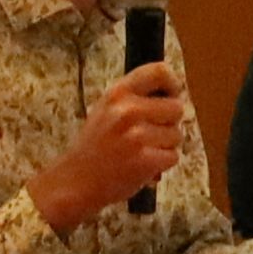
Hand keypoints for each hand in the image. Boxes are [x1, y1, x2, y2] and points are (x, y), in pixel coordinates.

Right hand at [34, 60, 194, 228]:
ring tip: (141, 151)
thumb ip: (134, 98)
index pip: (159, 72)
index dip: (172, 84)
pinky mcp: (145, 160)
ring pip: (177, 135)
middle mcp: (127, 111)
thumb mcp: (106, 109)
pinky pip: (173, 156)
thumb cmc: (94, 146)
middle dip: (169, 123)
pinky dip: (163, 164)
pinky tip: (143, 165)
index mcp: (118, 93)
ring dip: (165, 146)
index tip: (171, 95)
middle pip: (176, 107)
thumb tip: (174, 94)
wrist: (75, 181)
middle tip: (150, 134)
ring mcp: (137, 136)